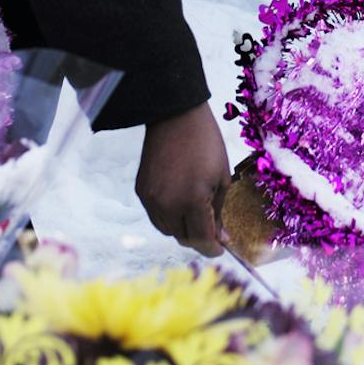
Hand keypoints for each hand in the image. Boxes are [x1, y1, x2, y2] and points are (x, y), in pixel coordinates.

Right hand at [136, 104, 228, 255]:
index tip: (222, 247)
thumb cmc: (206, 143)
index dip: (213, 248)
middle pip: (184, 238)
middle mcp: (168, 205)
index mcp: (193, 201)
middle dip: (200, 238)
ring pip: (168, 230)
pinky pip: (156, 217)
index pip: (202, 239)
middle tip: (213, 229)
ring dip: (184, 229)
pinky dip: (169, 217)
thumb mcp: (222, 177)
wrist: (174, 116)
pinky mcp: (141, 191)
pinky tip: (180, 203)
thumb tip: (221, 238)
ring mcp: (151, 200)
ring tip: (196, 214)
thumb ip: (219, 211)